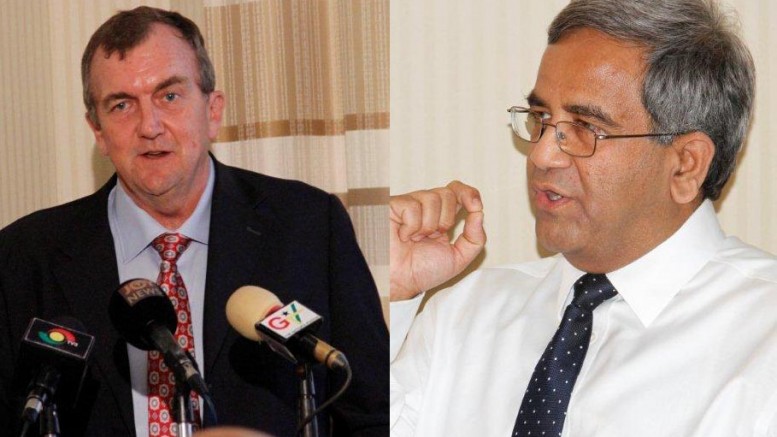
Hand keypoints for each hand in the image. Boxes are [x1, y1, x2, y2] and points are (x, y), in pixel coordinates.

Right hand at [390, 181, 485, 300]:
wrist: (398, 282)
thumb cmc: (420, 272)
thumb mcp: (458, 259)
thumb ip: (475, 239)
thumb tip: (479, 214)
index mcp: (442, 218)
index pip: (458, 192)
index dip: (468, 193)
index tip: (475, 205)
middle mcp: (426, 208)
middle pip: (448, 194)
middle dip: (446, 219)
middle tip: (433, 236)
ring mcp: (409, 205)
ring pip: (432, 198)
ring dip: (428, 226)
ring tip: (416, 239)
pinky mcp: (393, 206)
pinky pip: (412, 207)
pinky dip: (411, 227)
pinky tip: (403, 236)